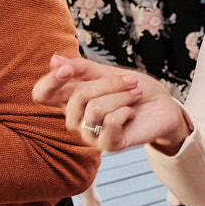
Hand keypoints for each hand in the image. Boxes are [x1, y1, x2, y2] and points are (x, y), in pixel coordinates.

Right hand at [32, 54, 190, 153]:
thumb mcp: (106, 71)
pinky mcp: (108, 145)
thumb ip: (81, 68)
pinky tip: (131, 113)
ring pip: (95, 110)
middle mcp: (75, 118)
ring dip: (121, 96)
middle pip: (76, 97)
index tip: (67, 70)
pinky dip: (125, 112)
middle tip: (131, 81)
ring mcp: (90, 133)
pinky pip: (109, 124)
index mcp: (70, 98)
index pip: (42, 94)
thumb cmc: (133, 87)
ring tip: (135, 95)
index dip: (49, 82)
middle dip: (108, 84)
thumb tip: (54, 60)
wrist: (162, 104)